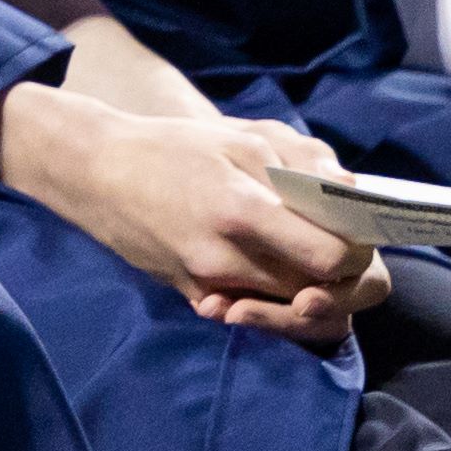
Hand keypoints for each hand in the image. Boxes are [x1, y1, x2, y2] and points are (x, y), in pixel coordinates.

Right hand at [1, 93, 387, 347]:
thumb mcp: (242, 137)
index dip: (357, 249)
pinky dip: (274, 301)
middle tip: (340, 251)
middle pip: (321, 297)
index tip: (354, 228)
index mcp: (243, 211)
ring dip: (312, 294)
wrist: (93, 172)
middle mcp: (227, 259)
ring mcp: (208, 285)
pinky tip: (269, 275)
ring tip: (312, 264)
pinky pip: (256, 313)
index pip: (334, 259)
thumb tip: (353, 193)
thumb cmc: (171, 148)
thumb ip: (303, 165)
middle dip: (343, 280)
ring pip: (291, 313)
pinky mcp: (196, 298)